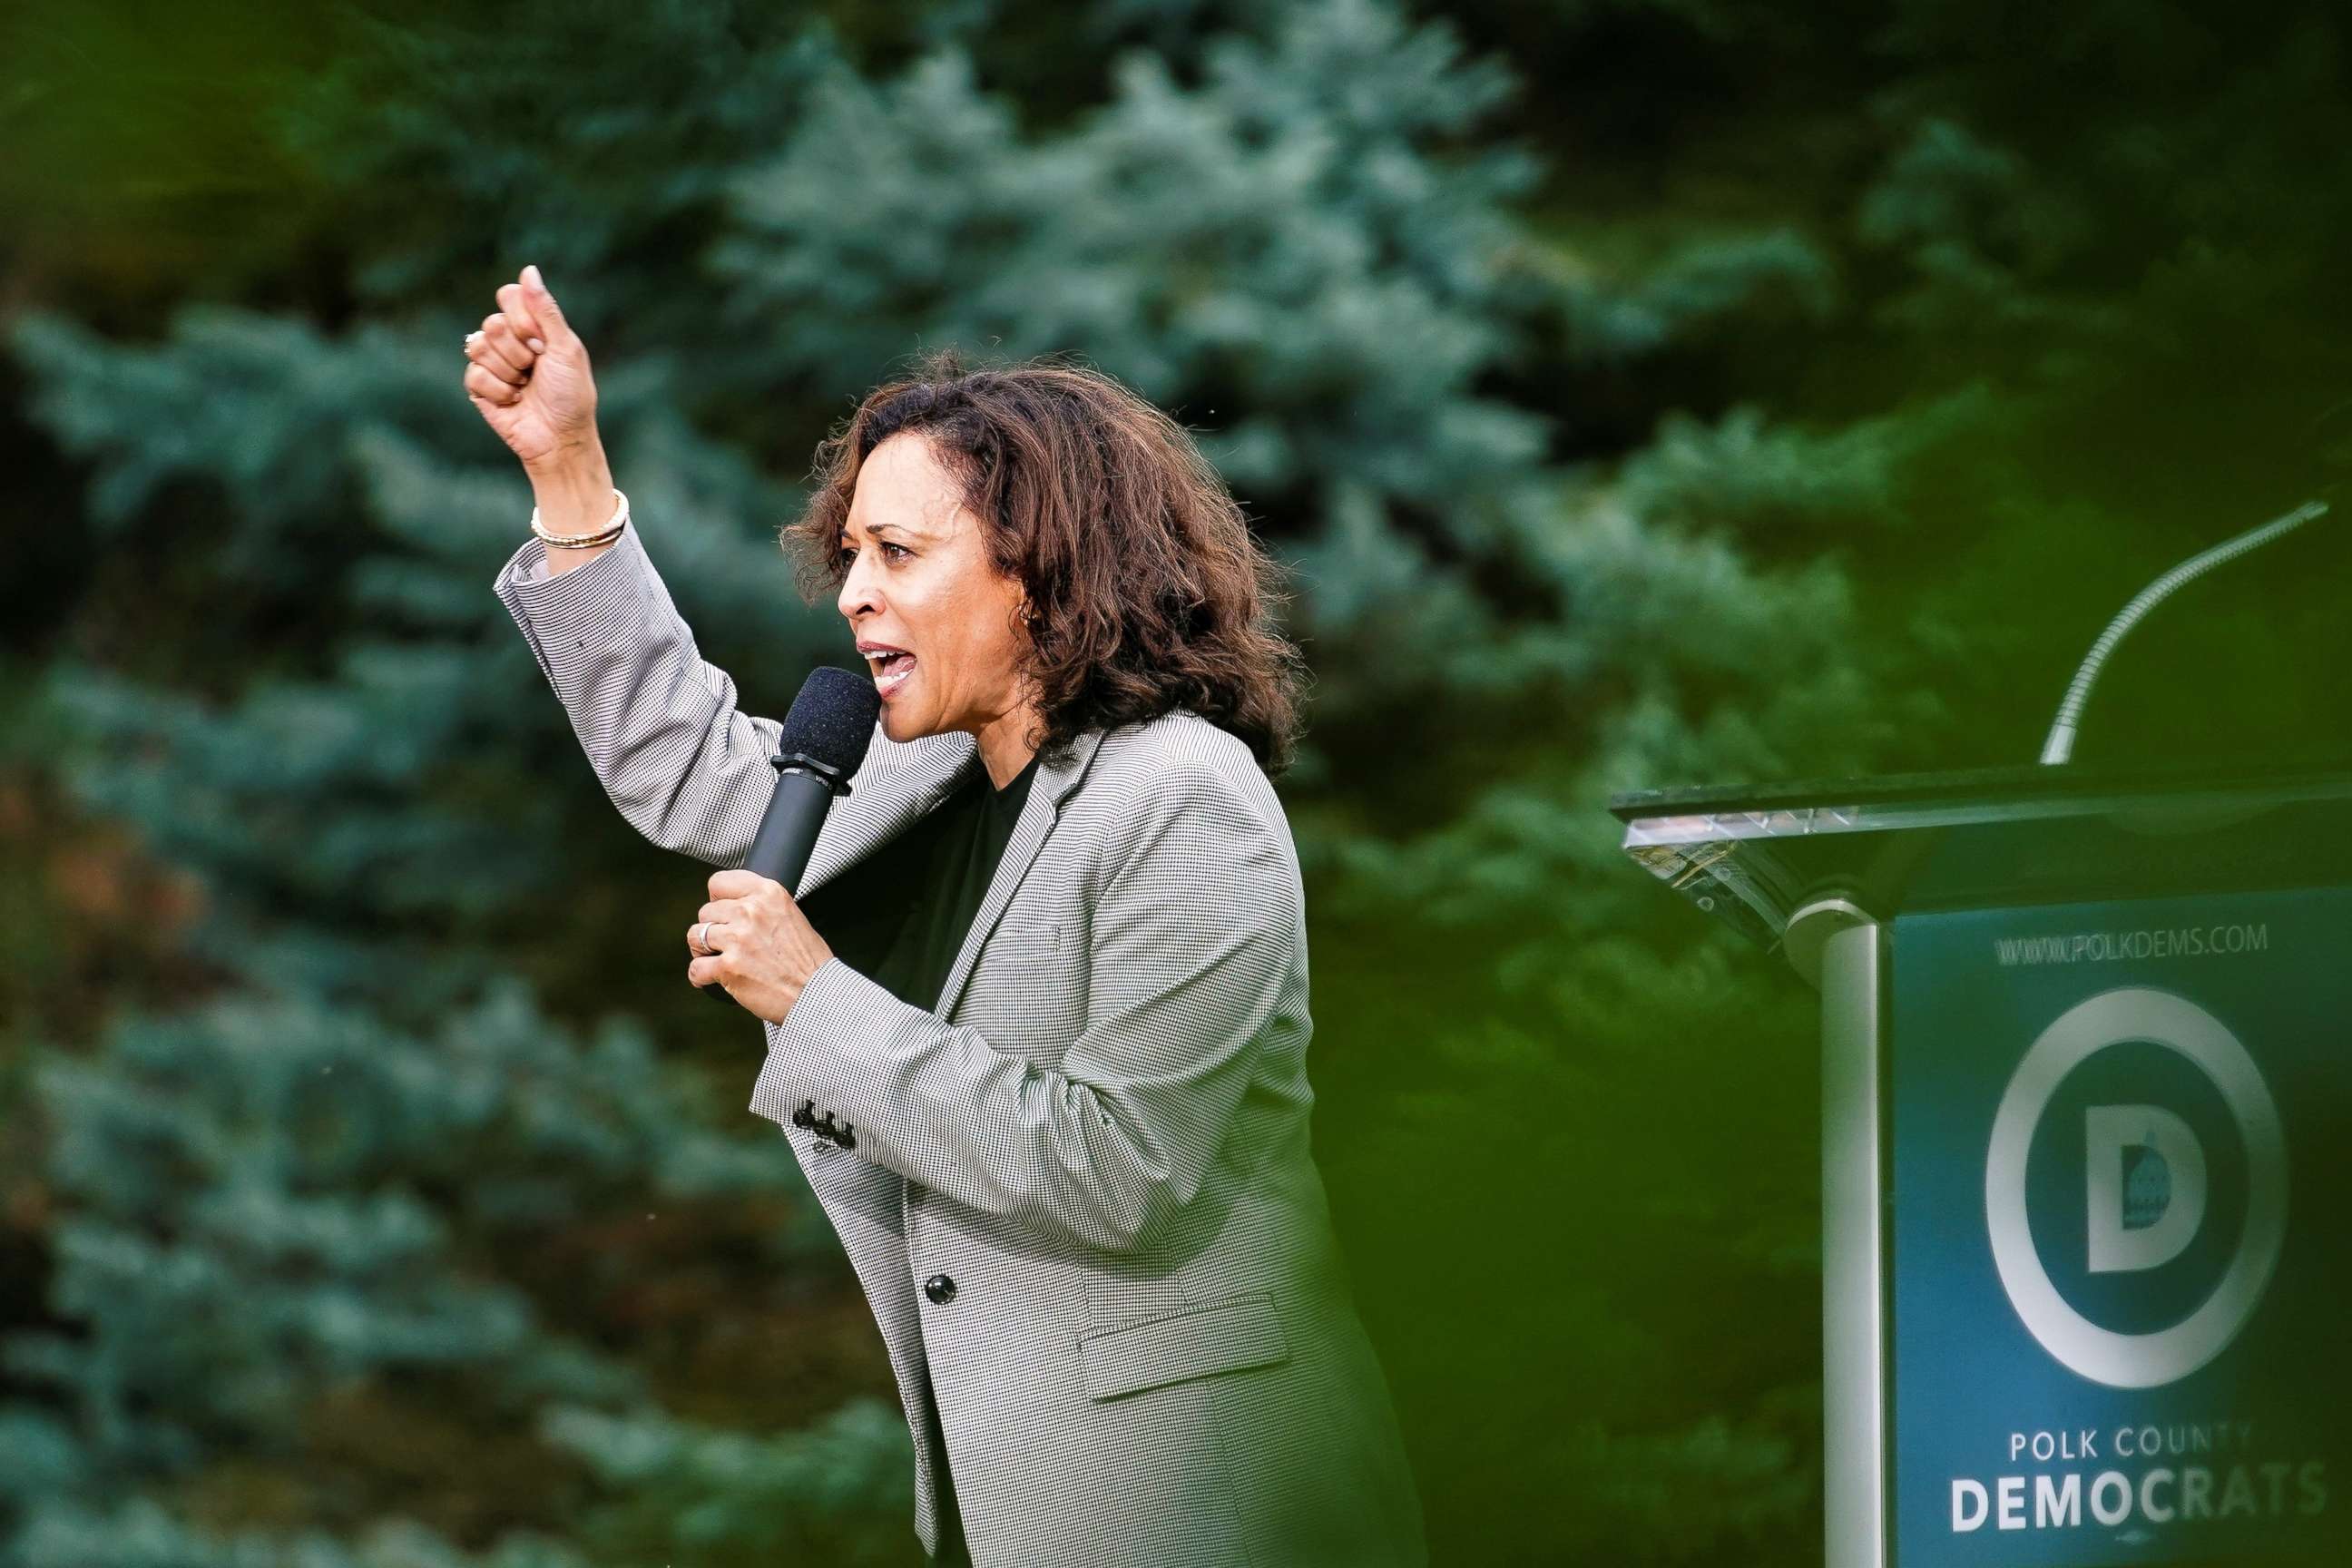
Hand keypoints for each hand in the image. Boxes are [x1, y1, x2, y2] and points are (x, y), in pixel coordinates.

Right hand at [463, 264, 600, 472]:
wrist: (560, 438)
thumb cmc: (571, 395)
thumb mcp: (566, 348)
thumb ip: (545, 310)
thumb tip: (529, 269)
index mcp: (532, 326)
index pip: (509, 296)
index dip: (522, 318)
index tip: (542, 342)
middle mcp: (509, 340)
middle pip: (492, 322)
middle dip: (518, 350)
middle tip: (535, 368)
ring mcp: (492, 362)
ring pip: (479, 346)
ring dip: (508, 372)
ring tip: (525, 386)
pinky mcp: (478, 387)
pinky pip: (474, 374)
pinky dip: (499, 391)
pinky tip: (514, 401)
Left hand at [687, 869, 835, 1024]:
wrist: (817, 993)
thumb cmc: (808, 961)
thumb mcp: (791, 915)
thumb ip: (763, 906)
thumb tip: (735, 906)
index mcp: (769, 893)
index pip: (719, 883)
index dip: (717, 900)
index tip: (722, 913)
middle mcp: (751, 911)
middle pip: (705, 911)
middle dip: (712, 928)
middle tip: (725, 944)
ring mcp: (738, 939)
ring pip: (695, 936)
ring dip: (702, 950)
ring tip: (716, 959)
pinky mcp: (728, 967)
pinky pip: (696, 968)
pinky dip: (699, 976)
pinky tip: (710, 978)